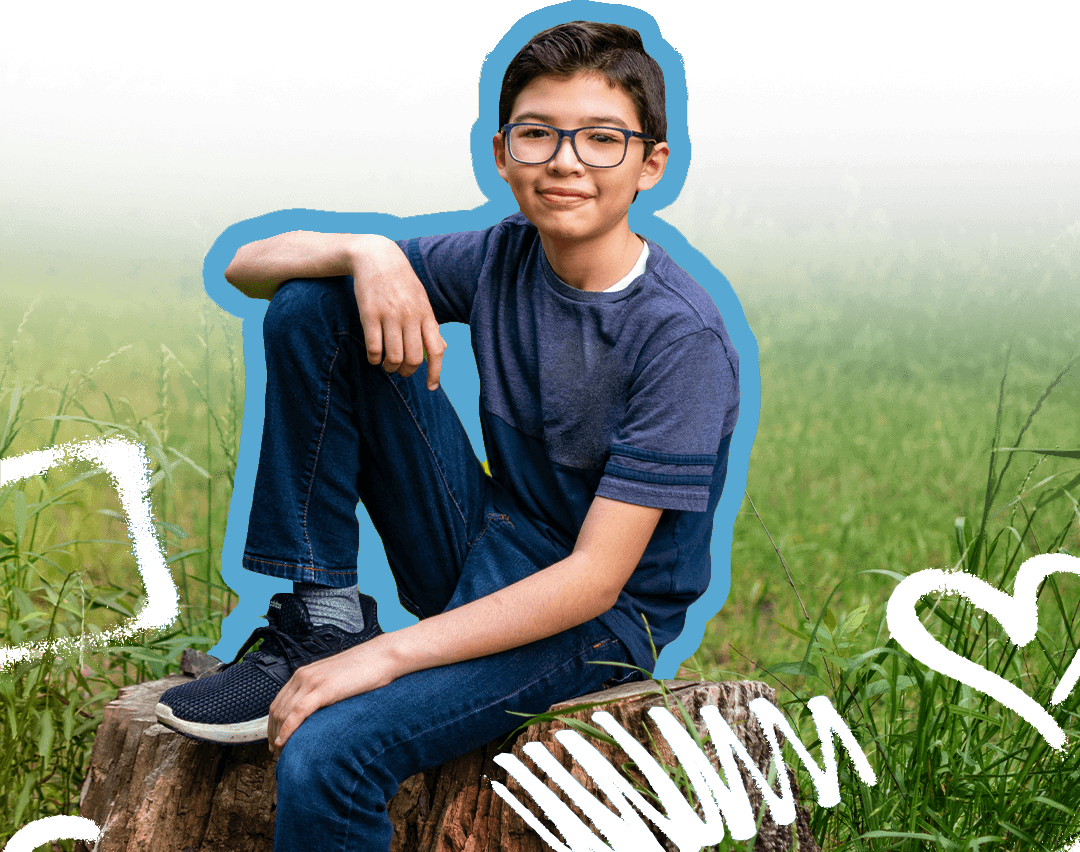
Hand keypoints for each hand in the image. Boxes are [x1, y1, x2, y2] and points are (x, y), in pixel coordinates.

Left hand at [267, 635, 399, 751]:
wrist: (383, 656)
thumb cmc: (366, 668)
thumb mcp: (337, 679)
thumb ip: (323, 690)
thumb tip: (319, 710)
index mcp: (305, 673)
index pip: (278, 702)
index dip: (273, 724)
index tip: (276, 741)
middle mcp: (303, 676)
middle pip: (277, 710)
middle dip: (273, 734)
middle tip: (277, 754)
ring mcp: (312, 682)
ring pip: (284, 713)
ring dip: (278, 736)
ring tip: (282, 754)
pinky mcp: (323, 690)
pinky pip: (297, 713)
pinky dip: (287, 730)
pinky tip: (285, 743)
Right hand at [349, 238, 446, 389]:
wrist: (377, 257)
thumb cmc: (401, 282)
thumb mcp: (421, 300)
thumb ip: (430, 324)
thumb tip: (440, 350)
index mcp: (426, 314)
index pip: (436, 350)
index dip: (436, 372)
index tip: (432, 387)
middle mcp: (410, 317)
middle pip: (414, 358)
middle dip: (407, 372)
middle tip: (401, 370)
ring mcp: (390, 316)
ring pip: (394, 356)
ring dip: (390, 367)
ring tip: (387, 365)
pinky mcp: (370, 315)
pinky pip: (374, 348)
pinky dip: (374, 359)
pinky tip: (374, 357)